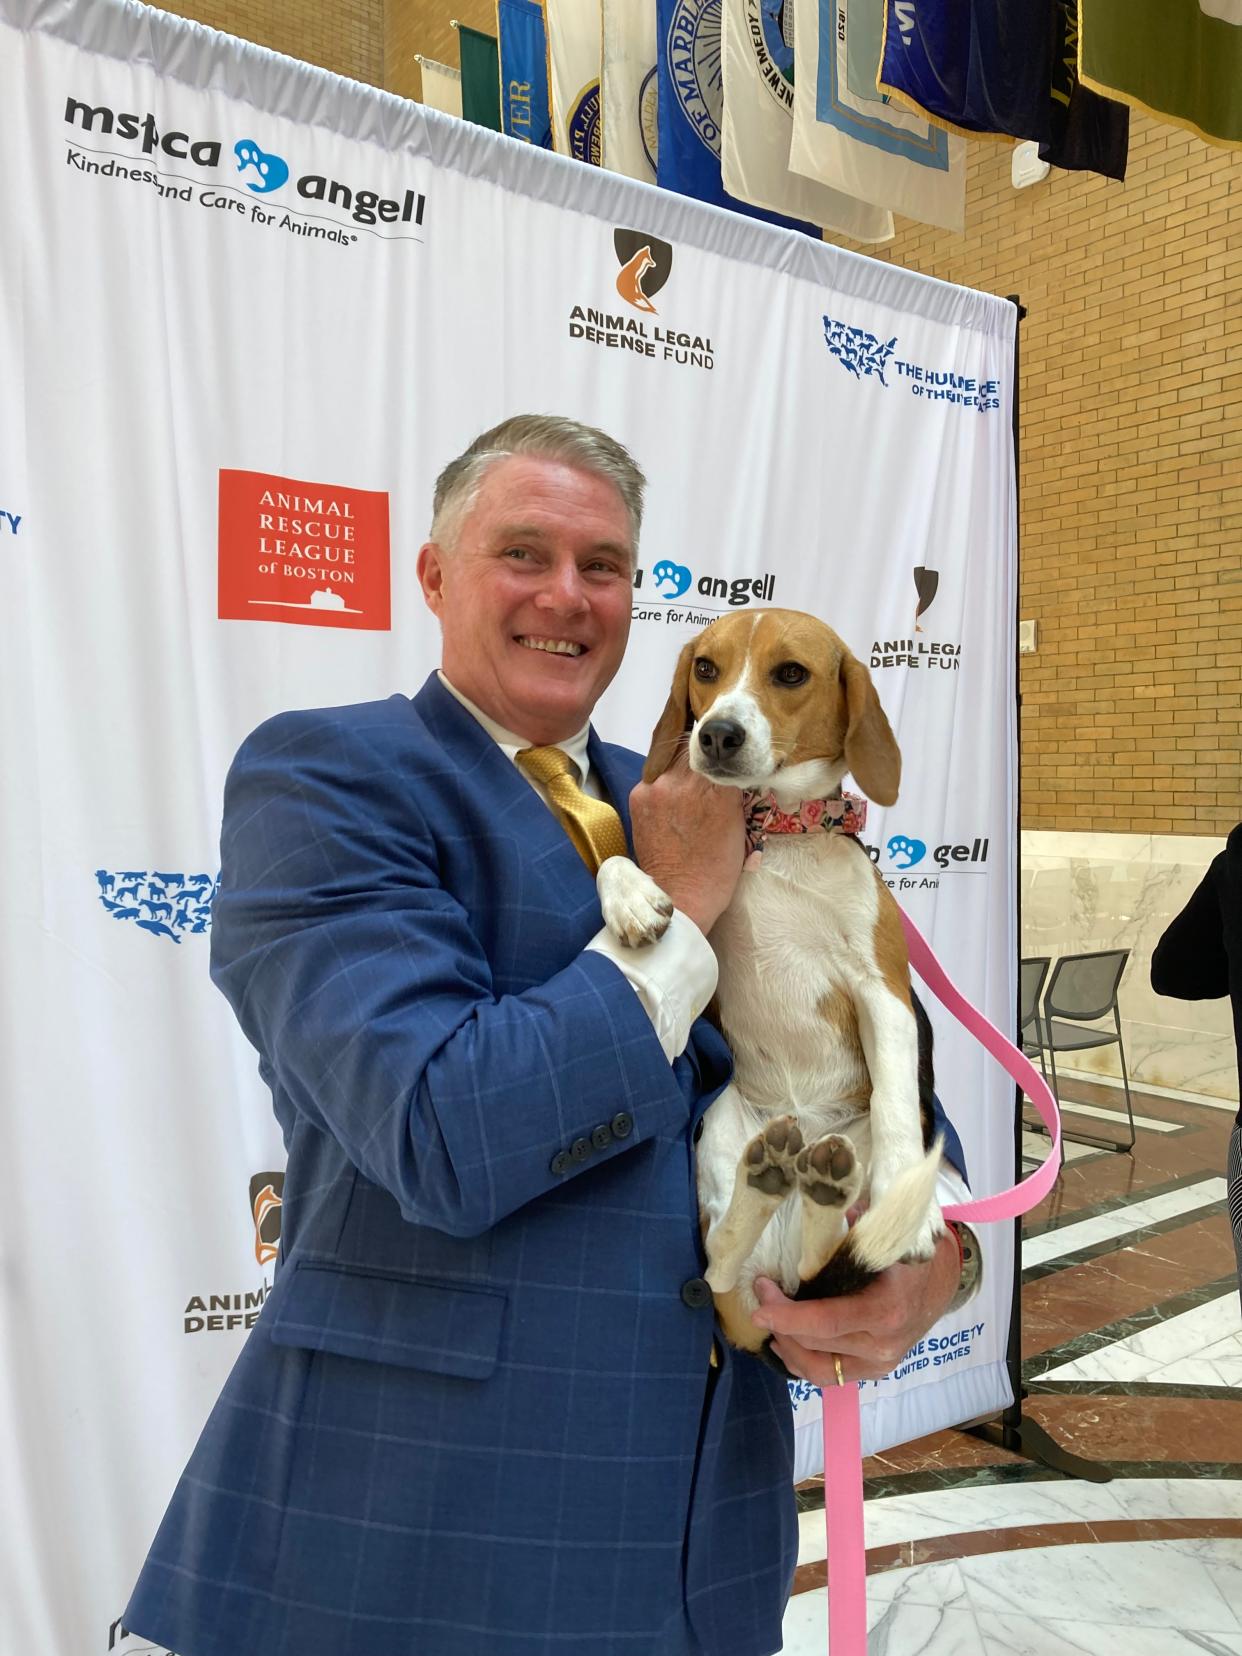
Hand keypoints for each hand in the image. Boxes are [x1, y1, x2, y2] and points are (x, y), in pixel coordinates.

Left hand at [629, 751, 744, 934]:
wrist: (681, 894)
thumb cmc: (717, 867)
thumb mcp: (740, 823)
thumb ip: (731, 789)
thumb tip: (727, 766)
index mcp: (719, 788)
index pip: (719, 747)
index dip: (720, 746)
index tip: (722, 747)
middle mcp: (686, 781)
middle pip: (692, 747)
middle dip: (699, 753)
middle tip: (705, 763)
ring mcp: (658, 787)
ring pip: (670, 758)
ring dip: (679, 766)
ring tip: (687, 785)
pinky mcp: (638, 795)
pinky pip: (654, 776)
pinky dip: (663, 783)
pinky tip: (670, 800)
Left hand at [749, 1230, 959, 1384]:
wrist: (942, 1282)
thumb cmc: (912, 1255)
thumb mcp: (888, 1237)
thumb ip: (856, 1230)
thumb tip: (822, 1215)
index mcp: (886, 1310)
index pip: (827, 1321)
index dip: (788, 1316)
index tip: (760, 1301)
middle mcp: (882, 1345)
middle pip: (815, 1344)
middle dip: (779, 1320)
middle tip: (761, 1292)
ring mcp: (879, 1363)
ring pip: (818, 1368)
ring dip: (787, 1345)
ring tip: (770, 1319)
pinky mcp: (873, 1371)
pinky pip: (830, 1376)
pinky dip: (801, 1361)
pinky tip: (784, 1342)